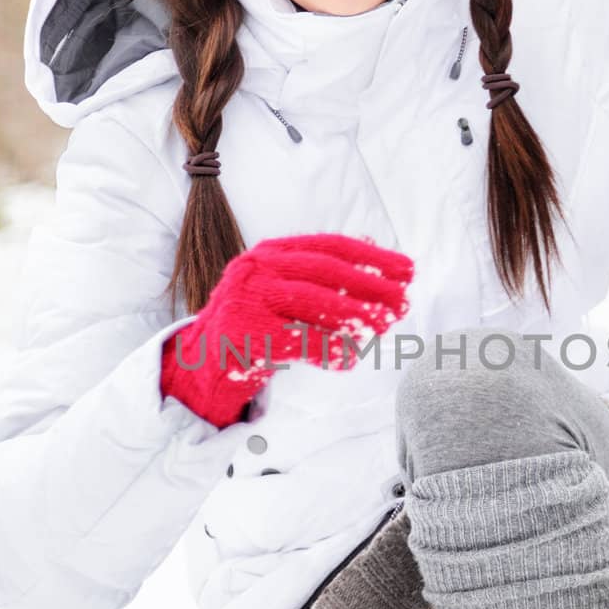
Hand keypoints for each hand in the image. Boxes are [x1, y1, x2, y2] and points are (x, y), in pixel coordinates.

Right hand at [160, 233, 414, 428]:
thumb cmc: (254, 325)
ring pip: (313, 302)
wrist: (200, 362)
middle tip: (403, 302)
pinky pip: (298, 341)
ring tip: (383, 327)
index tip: (407, 270)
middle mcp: (257, 268)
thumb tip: (379, 263)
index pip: (329, 246)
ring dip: (355, 315)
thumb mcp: (283, 292)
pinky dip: (328, 351)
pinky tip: (348, 360)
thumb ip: (321, 278)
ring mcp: (248, 299)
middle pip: (325, 271)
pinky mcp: (244, 334)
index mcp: (271, 252)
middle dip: (371, 286)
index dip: (372, 257)